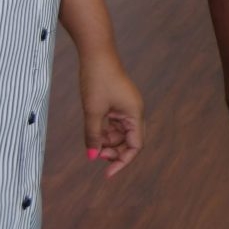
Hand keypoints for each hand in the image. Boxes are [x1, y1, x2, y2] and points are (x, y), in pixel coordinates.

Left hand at [79, 53, 144, 176]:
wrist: (96, 53)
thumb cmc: (97, 80)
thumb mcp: (93, 111)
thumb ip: (94, 136)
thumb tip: (93, 157)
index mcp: (134, 113)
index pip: (136, 146)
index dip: (123, 161)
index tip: (107, 174)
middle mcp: (134, 111)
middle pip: (129, 141)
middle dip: (113, 151)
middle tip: (95, 154)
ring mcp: (126, 106)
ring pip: (120, 133)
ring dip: (107, 141)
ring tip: (92, 141)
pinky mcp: (117, 102)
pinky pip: (114, 123)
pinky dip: (104, 130)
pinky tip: (93, 131)